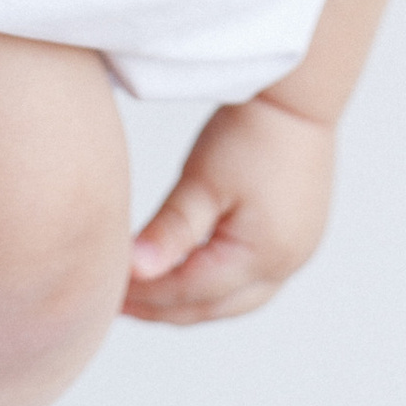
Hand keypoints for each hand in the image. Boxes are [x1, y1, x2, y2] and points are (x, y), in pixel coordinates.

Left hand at [122, 97, 336, 322]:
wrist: (297, 96)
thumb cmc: (249, 132)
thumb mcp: (201, 182)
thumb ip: (170, 232)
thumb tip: (134, 273)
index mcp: (263, 255)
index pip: (190, 292)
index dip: (146, 296)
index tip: (108, 293)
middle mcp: (286, 264)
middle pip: (214, 307)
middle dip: (165, 309)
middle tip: (119, 304)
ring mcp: (297, 253)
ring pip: (234, 300)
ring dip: (191, 302)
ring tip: (148, 295)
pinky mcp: (297, 238)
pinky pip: (251, 281)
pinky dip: (216, 286)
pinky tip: (189, 274)